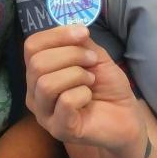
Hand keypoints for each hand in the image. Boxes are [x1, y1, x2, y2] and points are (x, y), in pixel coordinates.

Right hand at [24, 25, 143, 150]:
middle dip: (71, 55)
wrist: (125, 117)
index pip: (31, 46)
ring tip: (90, 80)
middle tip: (92, 60)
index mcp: (38, 72)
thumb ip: (80, 43)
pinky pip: (65, 102)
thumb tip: (73, 27)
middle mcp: (35, 93)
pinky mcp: (59, 130)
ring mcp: (44, 114)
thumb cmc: (106, 87)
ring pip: (46, 83)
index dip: (56, 35)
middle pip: (37, 63)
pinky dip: (82, 93)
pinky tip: (89, 98)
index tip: (83, 33)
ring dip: (76, 74)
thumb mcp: (95, 56)